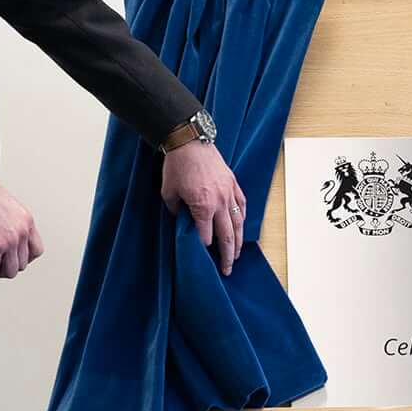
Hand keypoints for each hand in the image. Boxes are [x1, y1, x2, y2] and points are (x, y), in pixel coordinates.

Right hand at [0, 172, 43, 278]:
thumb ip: (10, 224)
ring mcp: (11, 240)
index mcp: (27, 221)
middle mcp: (22, 231)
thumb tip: (2, 238)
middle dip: (5, 265)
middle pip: (22, 264)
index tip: (9, 258)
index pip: (36, 250)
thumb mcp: (7, 207)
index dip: (22, 258)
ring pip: (9, 271)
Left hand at [161, 141, 245, 275]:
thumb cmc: (177, 166)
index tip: (202, 257)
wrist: (190, 141)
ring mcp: (229, 193)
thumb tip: (183, 221)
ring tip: (237, 255)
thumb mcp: (169, 192)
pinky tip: (241, 229)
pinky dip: (243, 220)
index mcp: (203, 206)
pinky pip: (242, 206)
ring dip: (238, 242)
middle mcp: (220, 203)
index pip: (206, 236)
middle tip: (226, 270)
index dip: (203, 248)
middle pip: (227, 236)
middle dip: (227, 255)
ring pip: (238, 224)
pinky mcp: (233, 184)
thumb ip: (176, 211)